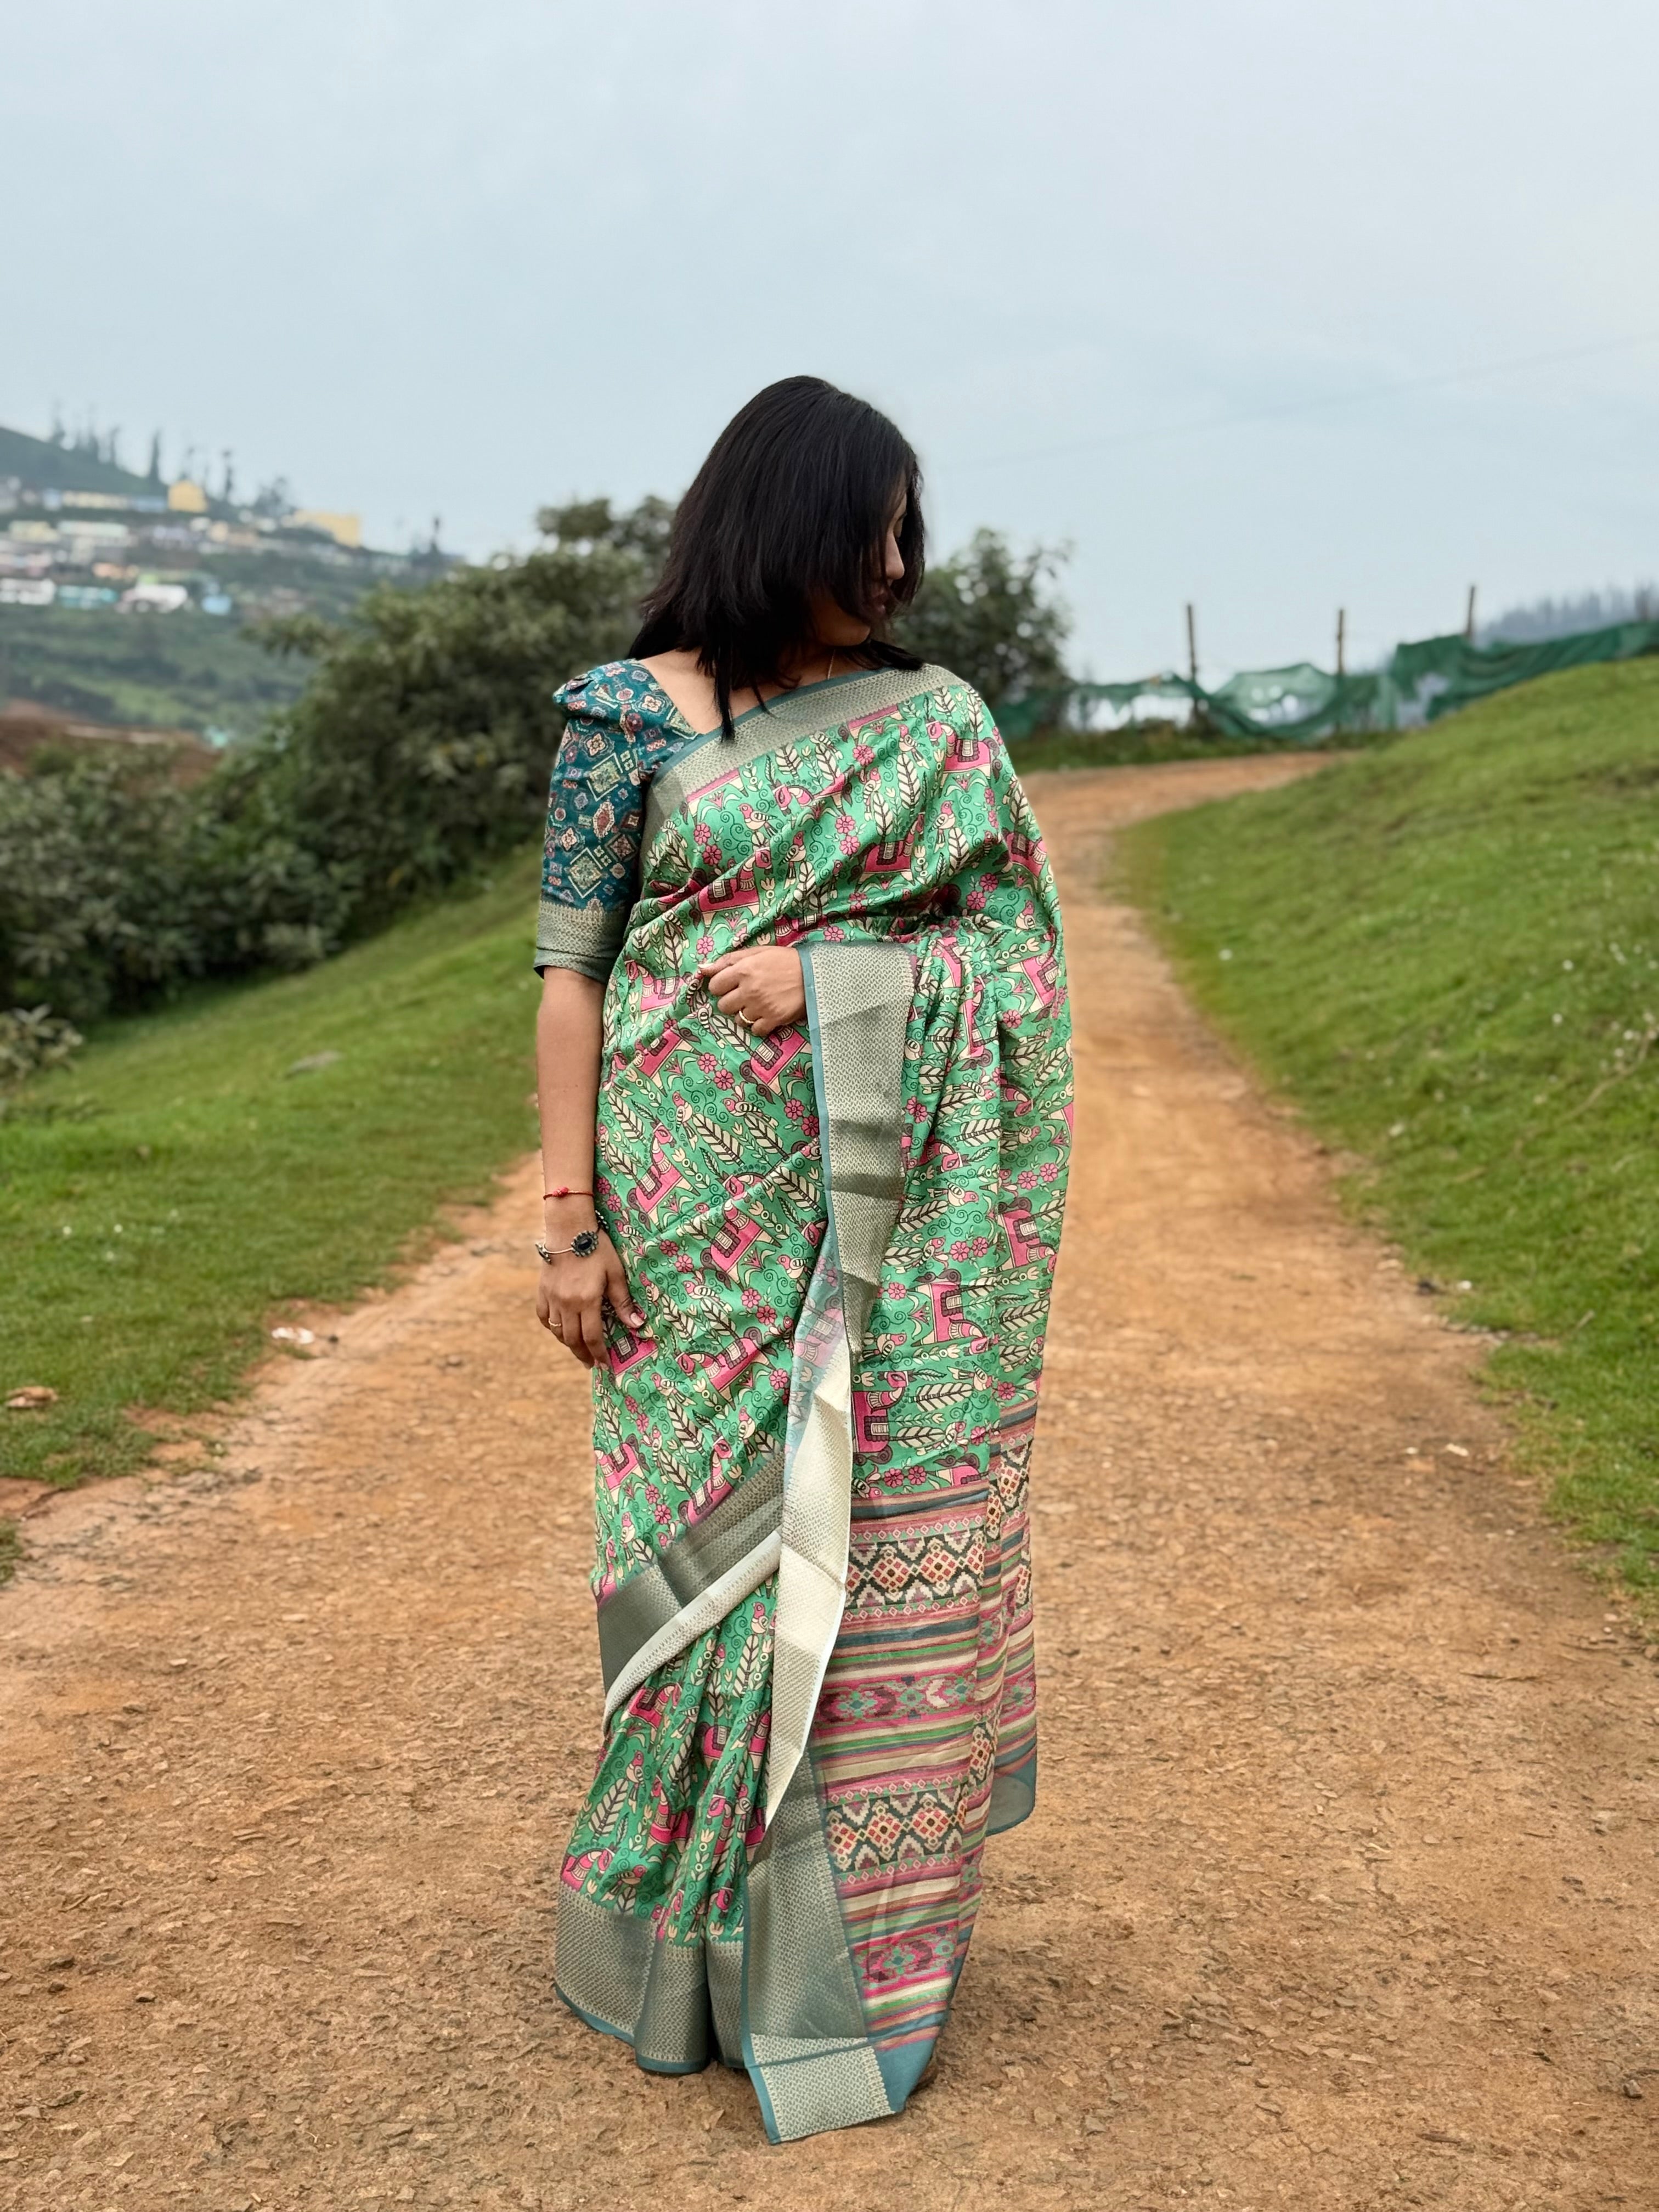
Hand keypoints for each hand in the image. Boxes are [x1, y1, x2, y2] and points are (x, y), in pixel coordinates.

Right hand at [536, 1229, 641, 1367]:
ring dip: (568, 1343)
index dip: (599, 1354)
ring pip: (557, 1331)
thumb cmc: (597, 1248)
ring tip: (578, 1349)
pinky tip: (559, 1330)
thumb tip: (636, 1325)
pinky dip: (552, 1327)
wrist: (569, 1228)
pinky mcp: (543, 1290)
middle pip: (572, 1339)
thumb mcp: (615, 1273)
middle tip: (591, 1364)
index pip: (592, 1337)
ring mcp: (552, 1298)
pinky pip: (544, 1316)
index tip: (604, 1365)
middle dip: (583, 1354)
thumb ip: (623, 1301)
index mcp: (587, 1301)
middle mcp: (567, 1304)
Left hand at [704, 945, 805, 1036]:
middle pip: (723, 1006)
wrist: (814, 973)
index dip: (721, 986)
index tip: (731, 985)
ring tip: (758, 1005)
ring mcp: (761, 1006)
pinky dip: (759, 1025)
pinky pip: (755, 1030)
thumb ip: (728, 961)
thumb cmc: (784, 960)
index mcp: (743, 970)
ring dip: (745, 1014)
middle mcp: (749, 989)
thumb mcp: (756, 953)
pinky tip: (766, 1015)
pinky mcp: (773, 1019)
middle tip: (744, 996)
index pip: (714, 986)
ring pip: (738, 1020)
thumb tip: (702, 969)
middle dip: (731, 1002)